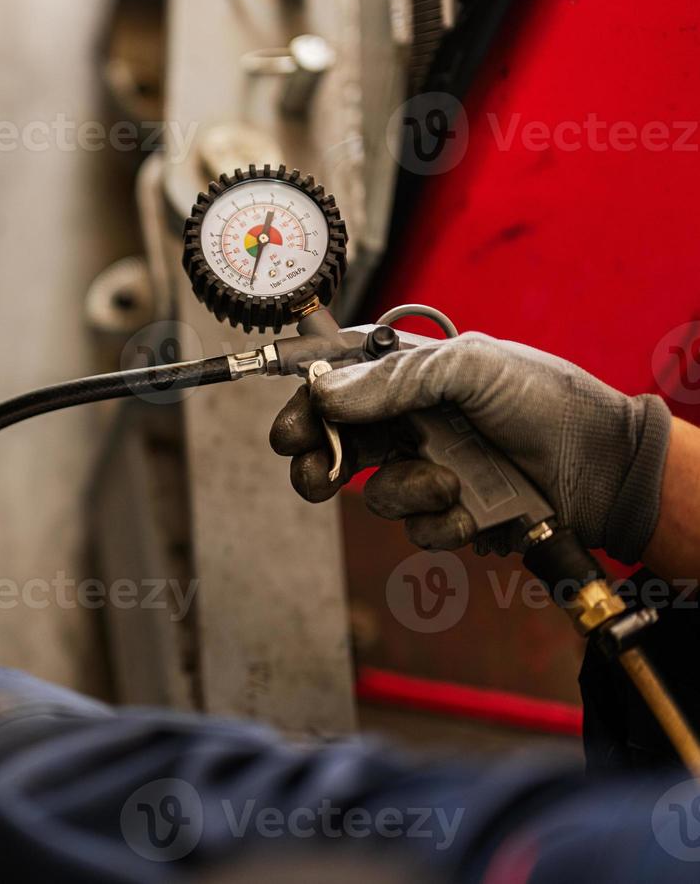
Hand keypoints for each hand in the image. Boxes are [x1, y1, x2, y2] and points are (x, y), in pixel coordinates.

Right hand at [270, 333, 671, 560]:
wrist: (605, 464)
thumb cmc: (547, 400)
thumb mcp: (471, 367)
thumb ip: (395, 378)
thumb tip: (325, 393)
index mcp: (409, 375)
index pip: (336, 383)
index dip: (306, 404)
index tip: (290, 430)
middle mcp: (411, 421)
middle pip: (336, 443)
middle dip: (318, 462)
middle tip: (315, 475)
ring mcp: (428, 469)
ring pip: (375, 493)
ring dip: (405, 493)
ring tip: (447, 483)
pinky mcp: (450, 513)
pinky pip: (416, 529)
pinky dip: (440, 523)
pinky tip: (471, 510)